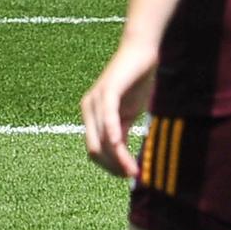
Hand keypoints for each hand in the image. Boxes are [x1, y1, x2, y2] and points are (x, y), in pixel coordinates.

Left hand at [81, 36, 155, 177]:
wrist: (142, 53)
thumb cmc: (136, 84)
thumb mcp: (128, 114)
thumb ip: (121, 133)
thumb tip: (125, 163)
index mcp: (91, 116)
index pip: (94, 151)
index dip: (110, 167)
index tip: (128, 176)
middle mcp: (88, 108)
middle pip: (95, 149)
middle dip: (113, 166)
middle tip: (133, 176)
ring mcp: (96, 99)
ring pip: (102, 138)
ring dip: (118, 158)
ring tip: (134, 171)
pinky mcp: (108, 90)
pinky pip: (108, 118)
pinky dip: (114, 134)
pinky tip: (122, 147)